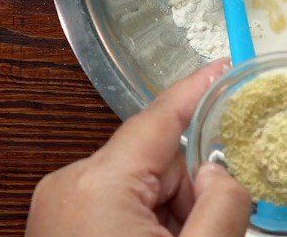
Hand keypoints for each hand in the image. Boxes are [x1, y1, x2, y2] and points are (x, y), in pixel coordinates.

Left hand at [26, 61, 251, 236]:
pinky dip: (149, 224)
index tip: (225, 64)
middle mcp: (71, 184)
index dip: (197, 89)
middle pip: (156, 159)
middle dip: (190, 189)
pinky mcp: (61, 225)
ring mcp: (60, 205)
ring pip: (141, 184)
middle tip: (205, 232)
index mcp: (98, 184)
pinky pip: (121, 205)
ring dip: (171, 214)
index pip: (159, 119)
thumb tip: (222, 169)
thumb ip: (221, 205)